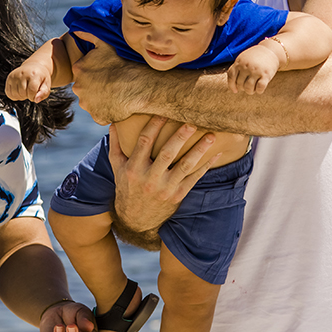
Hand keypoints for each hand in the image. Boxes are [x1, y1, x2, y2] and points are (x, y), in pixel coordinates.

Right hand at [5, 61, 51, 102]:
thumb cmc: (40, 77)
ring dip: (20, 96)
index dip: (33, 97)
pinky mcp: (9, 78)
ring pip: (14, 94)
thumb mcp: (46, 84)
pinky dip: (14, 95)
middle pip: (22, 93)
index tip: (35, 95)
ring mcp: (14, 75)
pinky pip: (8, 93)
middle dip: (27, 96)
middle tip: (31, 91)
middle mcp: (22, 73)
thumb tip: (36, 100)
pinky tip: (19, 91)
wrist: (34, 67)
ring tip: (25, 90)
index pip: (31, 91)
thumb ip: (43, 93)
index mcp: (34, 74)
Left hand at [71, 32, 139, 123]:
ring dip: (101, 99)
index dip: (96, 73)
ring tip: (117, 93)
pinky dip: (108, 111)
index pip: (83, 72)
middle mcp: (78, 88)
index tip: (107, 72)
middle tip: (112, 83)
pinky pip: (102, 115)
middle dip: (96, 86)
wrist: (137, 85)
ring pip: (92, 102)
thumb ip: (87, 35)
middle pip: (86, 88)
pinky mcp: (98, 117)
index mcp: (78, 70)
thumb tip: (75, 29)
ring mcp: (87, 104)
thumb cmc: (122, 62)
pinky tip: (119, 104)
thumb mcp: (104, 44)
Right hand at [108, 119, 219, 248]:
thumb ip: (115, 144)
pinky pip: (194, 179)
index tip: (165, 112)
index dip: (154, 126)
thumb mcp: (117, 167)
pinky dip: (206, 166)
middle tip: (192, 122)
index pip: (144, 142)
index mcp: (133, 169)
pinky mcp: (178, 195)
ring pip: (185, 166)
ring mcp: (165, 188)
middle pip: (167, 154)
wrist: (135, 220)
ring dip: (199, 150)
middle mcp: (149, 179)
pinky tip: (216, 154)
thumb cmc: (127, 187)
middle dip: (180, 137)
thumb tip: (114, 122)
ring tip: (211, 136)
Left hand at [227, 45, 280, 93]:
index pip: (231, 77)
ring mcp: (256, 70)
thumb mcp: (243, 59)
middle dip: (242, 89)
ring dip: (250, 91)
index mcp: (239, 62)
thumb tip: (233, 87)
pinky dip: (259, 91)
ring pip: (248, 88)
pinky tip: (259, 89)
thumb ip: (236, 69)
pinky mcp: (266, 75)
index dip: (232, 86)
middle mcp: (246, 66)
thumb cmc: (255, 57)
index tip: (235, 90)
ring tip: (252, 90)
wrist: (270, 50)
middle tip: (247, 87)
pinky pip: (260, 88)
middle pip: (240, 84)